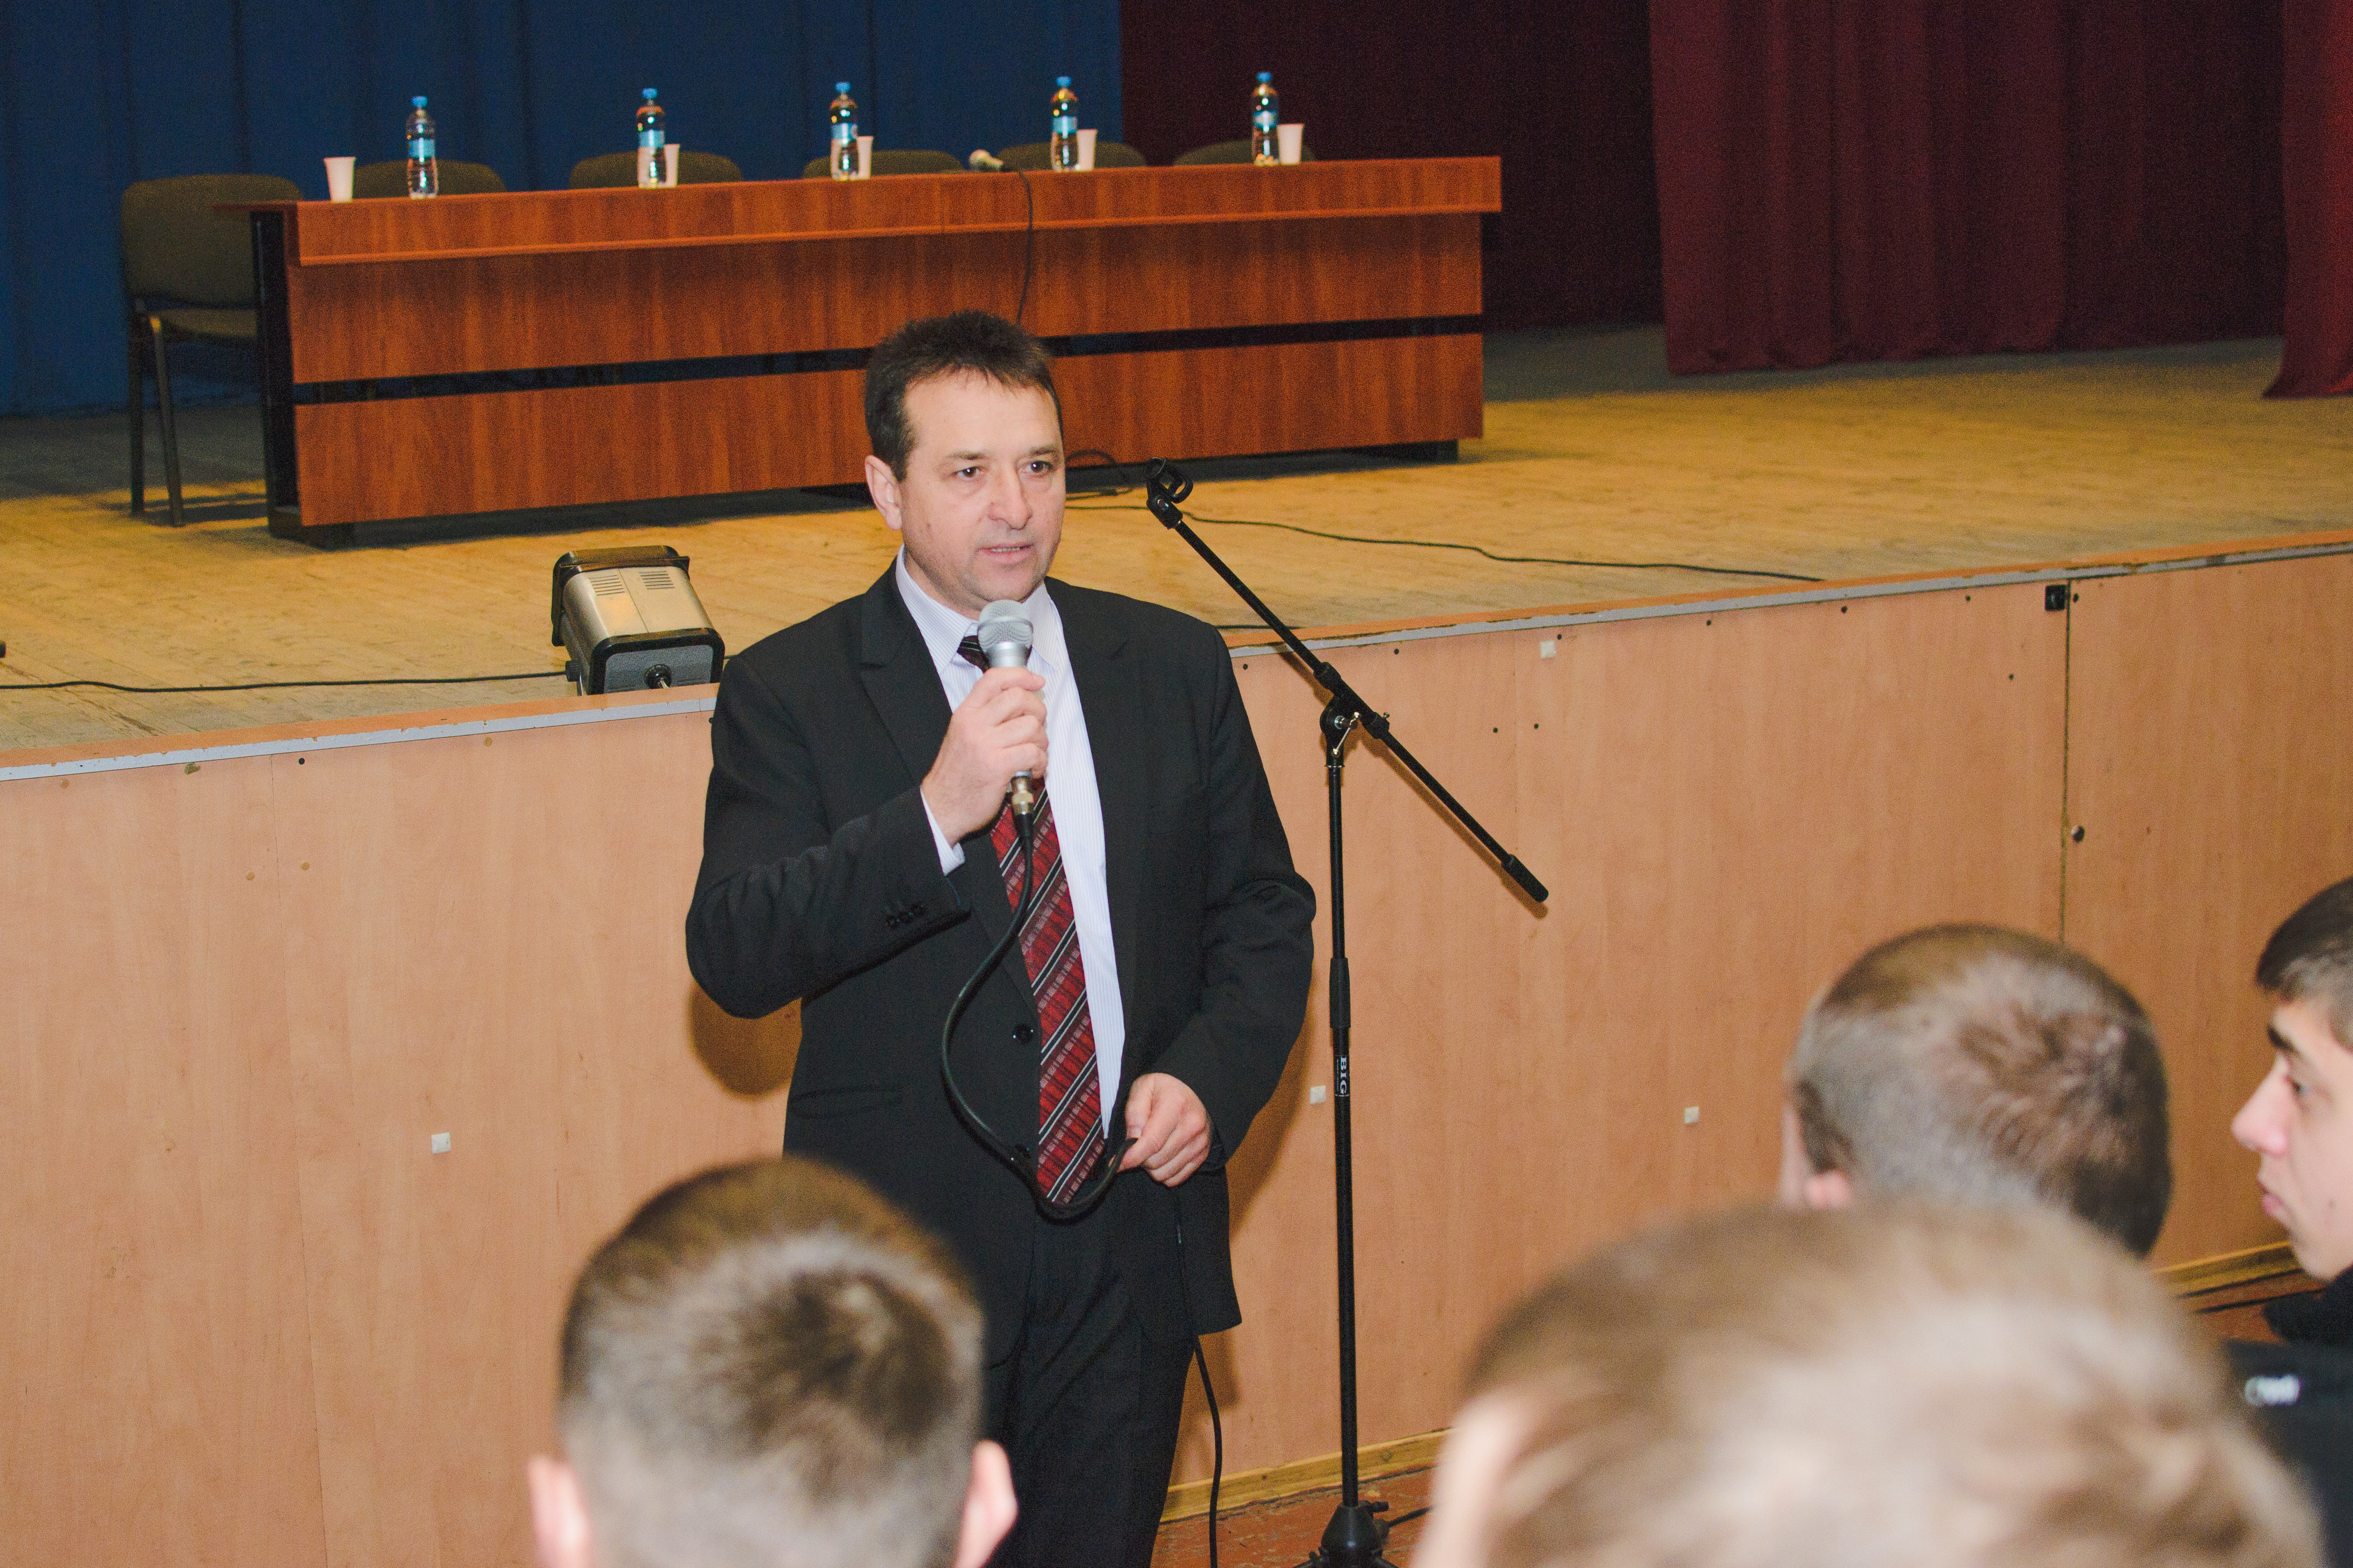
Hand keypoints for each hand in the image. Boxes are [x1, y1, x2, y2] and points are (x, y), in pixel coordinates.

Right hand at [923, 667, 1046, 840]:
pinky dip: (1040, 761)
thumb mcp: (963, 735)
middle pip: (1018, 698)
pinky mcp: (997, 766)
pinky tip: (1032, 770)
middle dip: (1037, 711)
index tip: (1037, 682)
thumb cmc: (956, 774)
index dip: (1021, 675)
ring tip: (1033, 754)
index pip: (994, 679)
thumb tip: (1021, 704)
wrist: (941, 806)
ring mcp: (985, 744)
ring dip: (1041, 741)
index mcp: (965, 714)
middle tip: (1036, 728)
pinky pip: (1033, 752)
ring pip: (1031, 726)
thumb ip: (986, 717)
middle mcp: (974, 724)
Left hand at [1121, 1073, 1210, 1185]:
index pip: (1151, 1143)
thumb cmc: (1163, 1088)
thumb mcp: (1142, 1088)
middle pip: (1155, 1161)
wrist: (1192, 1088)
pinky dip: (1164, 1172)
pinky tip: (1162, 1156)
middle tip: (1137, 1144)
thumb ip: (1134, 1113)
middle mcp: (1192, 1126)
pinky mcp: (1203, 1154)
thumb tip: (1132, 1141)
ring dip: (1151, 1167)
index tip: (1117, 1163)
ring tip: (1150, 1148)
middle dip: (1139, 1158)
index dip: (1131, 1157)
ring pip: (1164, 1174)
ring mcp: (1200, 1142)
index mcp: (1176, 1106)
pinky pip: (1176, 1178)